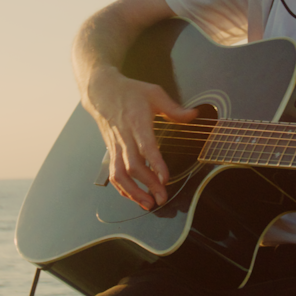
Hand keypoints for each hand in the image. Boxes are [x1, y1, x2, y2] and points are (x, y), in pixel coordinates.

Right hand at [84, 68, 198, 209]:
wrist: (101, 92)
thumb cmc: (130, 92)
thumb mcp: (154, 93)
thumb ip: (174, 108)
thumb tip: (194, 115)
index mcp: (137, 122)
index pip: (146, 146)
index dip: (155, 164)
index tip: (165, 178)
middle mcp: (124, 137)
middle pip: (133, 166)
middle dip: (148, 184)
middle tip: (162, 198)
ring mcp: (115, 146)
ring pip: (120, 174)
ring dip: (133, 192)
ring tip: (148, 204)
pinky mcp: (111, 152)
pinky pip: (114, 174)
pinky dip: (123, 188)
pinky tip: (135, 197)